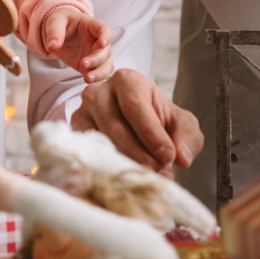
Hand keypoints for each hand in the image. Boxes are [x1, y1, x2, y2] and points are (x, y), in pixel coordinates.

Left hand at [41, 8, 112, 82]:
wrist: (59, 33)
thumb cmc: (61, 22)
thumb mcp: (55, 21)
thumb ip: (54, 32)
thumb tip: (52, 46)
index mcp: (91, 25)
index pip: (104, 28)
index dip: (106, 35)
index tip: (102, 43)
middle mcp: (97, 40)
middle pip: (106, 50)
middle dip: (97, 59)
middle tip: (83, 64)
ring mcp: (96, 54)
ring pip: (107, 64)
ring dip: (100, 72)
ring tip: (87, 78)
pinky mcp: (91, 66)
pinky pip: (99, 73)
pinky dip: (96, 78)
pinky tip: (87, 81)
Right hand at [71, 69, 202, 175]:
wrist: (136, 127)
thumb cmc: (159, 121)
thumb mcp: (181, 124)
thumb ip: (188, 137)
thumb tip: (182, 158)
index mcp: (127, 80)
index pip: (135, 106)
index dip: (151, 134)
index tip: (168, 157)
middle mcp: (98, 91)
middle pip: (115, 126)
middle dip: (139, 154)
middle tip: (158, 172)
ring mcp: (81, 112)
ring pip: (99, 141)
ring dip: (123, 163)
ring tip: (144, 177)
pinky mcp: (72, 133)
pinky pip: (85, 152)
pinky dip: (104, 167)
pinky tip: (121, 177)